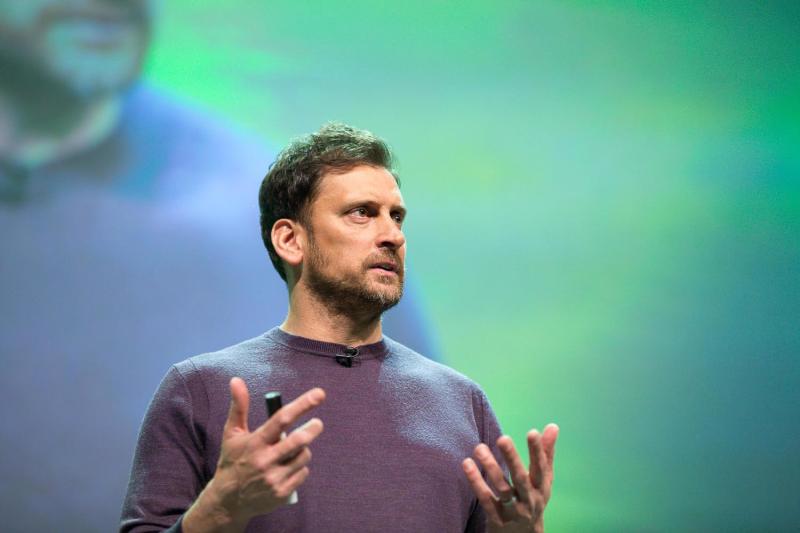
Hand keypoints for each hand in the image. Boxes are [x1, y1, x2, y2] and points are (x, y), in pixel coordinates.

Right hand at [183, 378, 324, 532]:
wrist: (227, 501)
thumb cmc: (232, 461)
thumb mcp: (232, 434)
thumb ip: (239, 406)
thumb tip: (236, 380)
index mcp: (255, 443)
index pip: (282, 419)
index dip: (302, 405)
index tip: (319, 394)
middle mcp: (265, 461)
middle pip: (299, 441)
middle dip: (313, 428)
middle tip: (317, 423)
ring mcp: (274, 479)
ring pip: (303, 456)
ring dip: (303, 449)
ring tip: (292, 450)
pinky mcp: (282, 493)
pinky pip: (303, 473)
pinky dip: (300, 468)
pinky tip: (288, 468)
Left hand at [462, 424, 558, 532]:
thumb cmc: (533, 500)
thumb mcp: (542, 481)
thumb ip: (546, 454)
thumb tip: (553, 426)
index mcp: (541, 488)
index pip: (541, 468)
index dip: (538, 451)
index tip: (532, 432)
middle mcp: (529, 500)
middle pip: (521, 478)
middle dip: (512, 459)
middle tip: (502, 438)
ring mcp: (513, 511)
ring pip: (502, 489)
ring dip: (491, 468)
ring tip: (479, 448)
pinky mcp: (497, 519)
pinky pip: (486, 500)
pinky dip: (476, 482)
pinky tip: (467, 464)